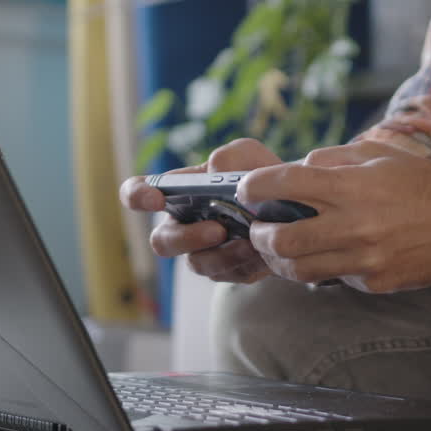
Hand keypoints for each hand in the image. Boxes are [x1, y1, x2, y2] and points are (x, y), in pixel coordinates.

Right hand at [119, 138, 281, 283]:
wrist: (293, 208)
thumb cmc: (260, 177)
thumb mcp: (251, 156)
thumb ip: (232, 155)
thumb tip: (214, 169)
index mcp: (177, 192)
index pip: (137, 193)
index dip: (137, 197)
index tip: (154, 199)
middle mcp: (181, 224)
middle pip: (161, 241)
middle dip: (186, 238)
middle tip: (217, 230)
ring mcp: (201, 251)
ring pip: (196, 263)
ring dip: (221, 255)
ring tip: (249, 243)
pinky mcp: (224, 270)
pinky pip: (225, 275)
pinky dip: (243, 264)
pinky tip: (261, 253)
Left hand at [240, 141, 430, 292]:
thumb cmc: (417, 181)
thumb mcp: (375, 155)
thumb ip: (329, 160)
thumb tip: (293, 171)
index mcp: (351, 188)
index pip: (284, 186)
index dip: (254, 187)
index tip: (246, 188)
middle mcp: (354, 226)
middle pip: (280, 239)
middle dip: (258, 233)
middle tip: (257, 226)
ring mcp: (363, 259)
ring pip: (297, 269)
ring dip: (278, 259)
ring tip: (276, 247)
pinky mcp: (373, 281)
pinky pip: (331, 278)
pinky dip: (319, 267)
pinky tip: (322, 254)